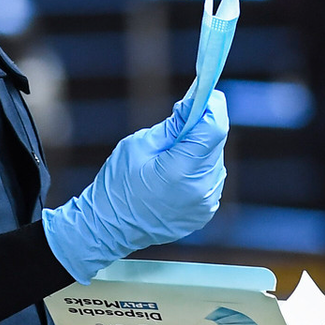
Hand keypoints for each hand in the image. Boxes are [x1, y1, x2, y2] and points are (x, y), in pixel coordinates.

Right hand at [41, 91, 228, 281]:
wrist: (108, 228)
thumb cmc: (116, 184)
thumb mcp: (138, 145)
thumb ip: (172, 126)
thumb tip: (194, 107)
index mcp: (181, 170)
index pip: (214, 128)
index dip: (211, 107)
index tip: (204, 95)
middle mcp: (200, 189)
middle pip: (215, 143)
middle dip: (202, 127)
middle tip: (180, 121)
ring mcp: (205, 204)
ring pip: (214, 160)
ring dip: (199, 150)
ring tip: (171, 155)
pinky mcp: (204, 213)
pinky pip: (209, 179)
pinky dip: (197, 170)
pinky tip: (175, 174)